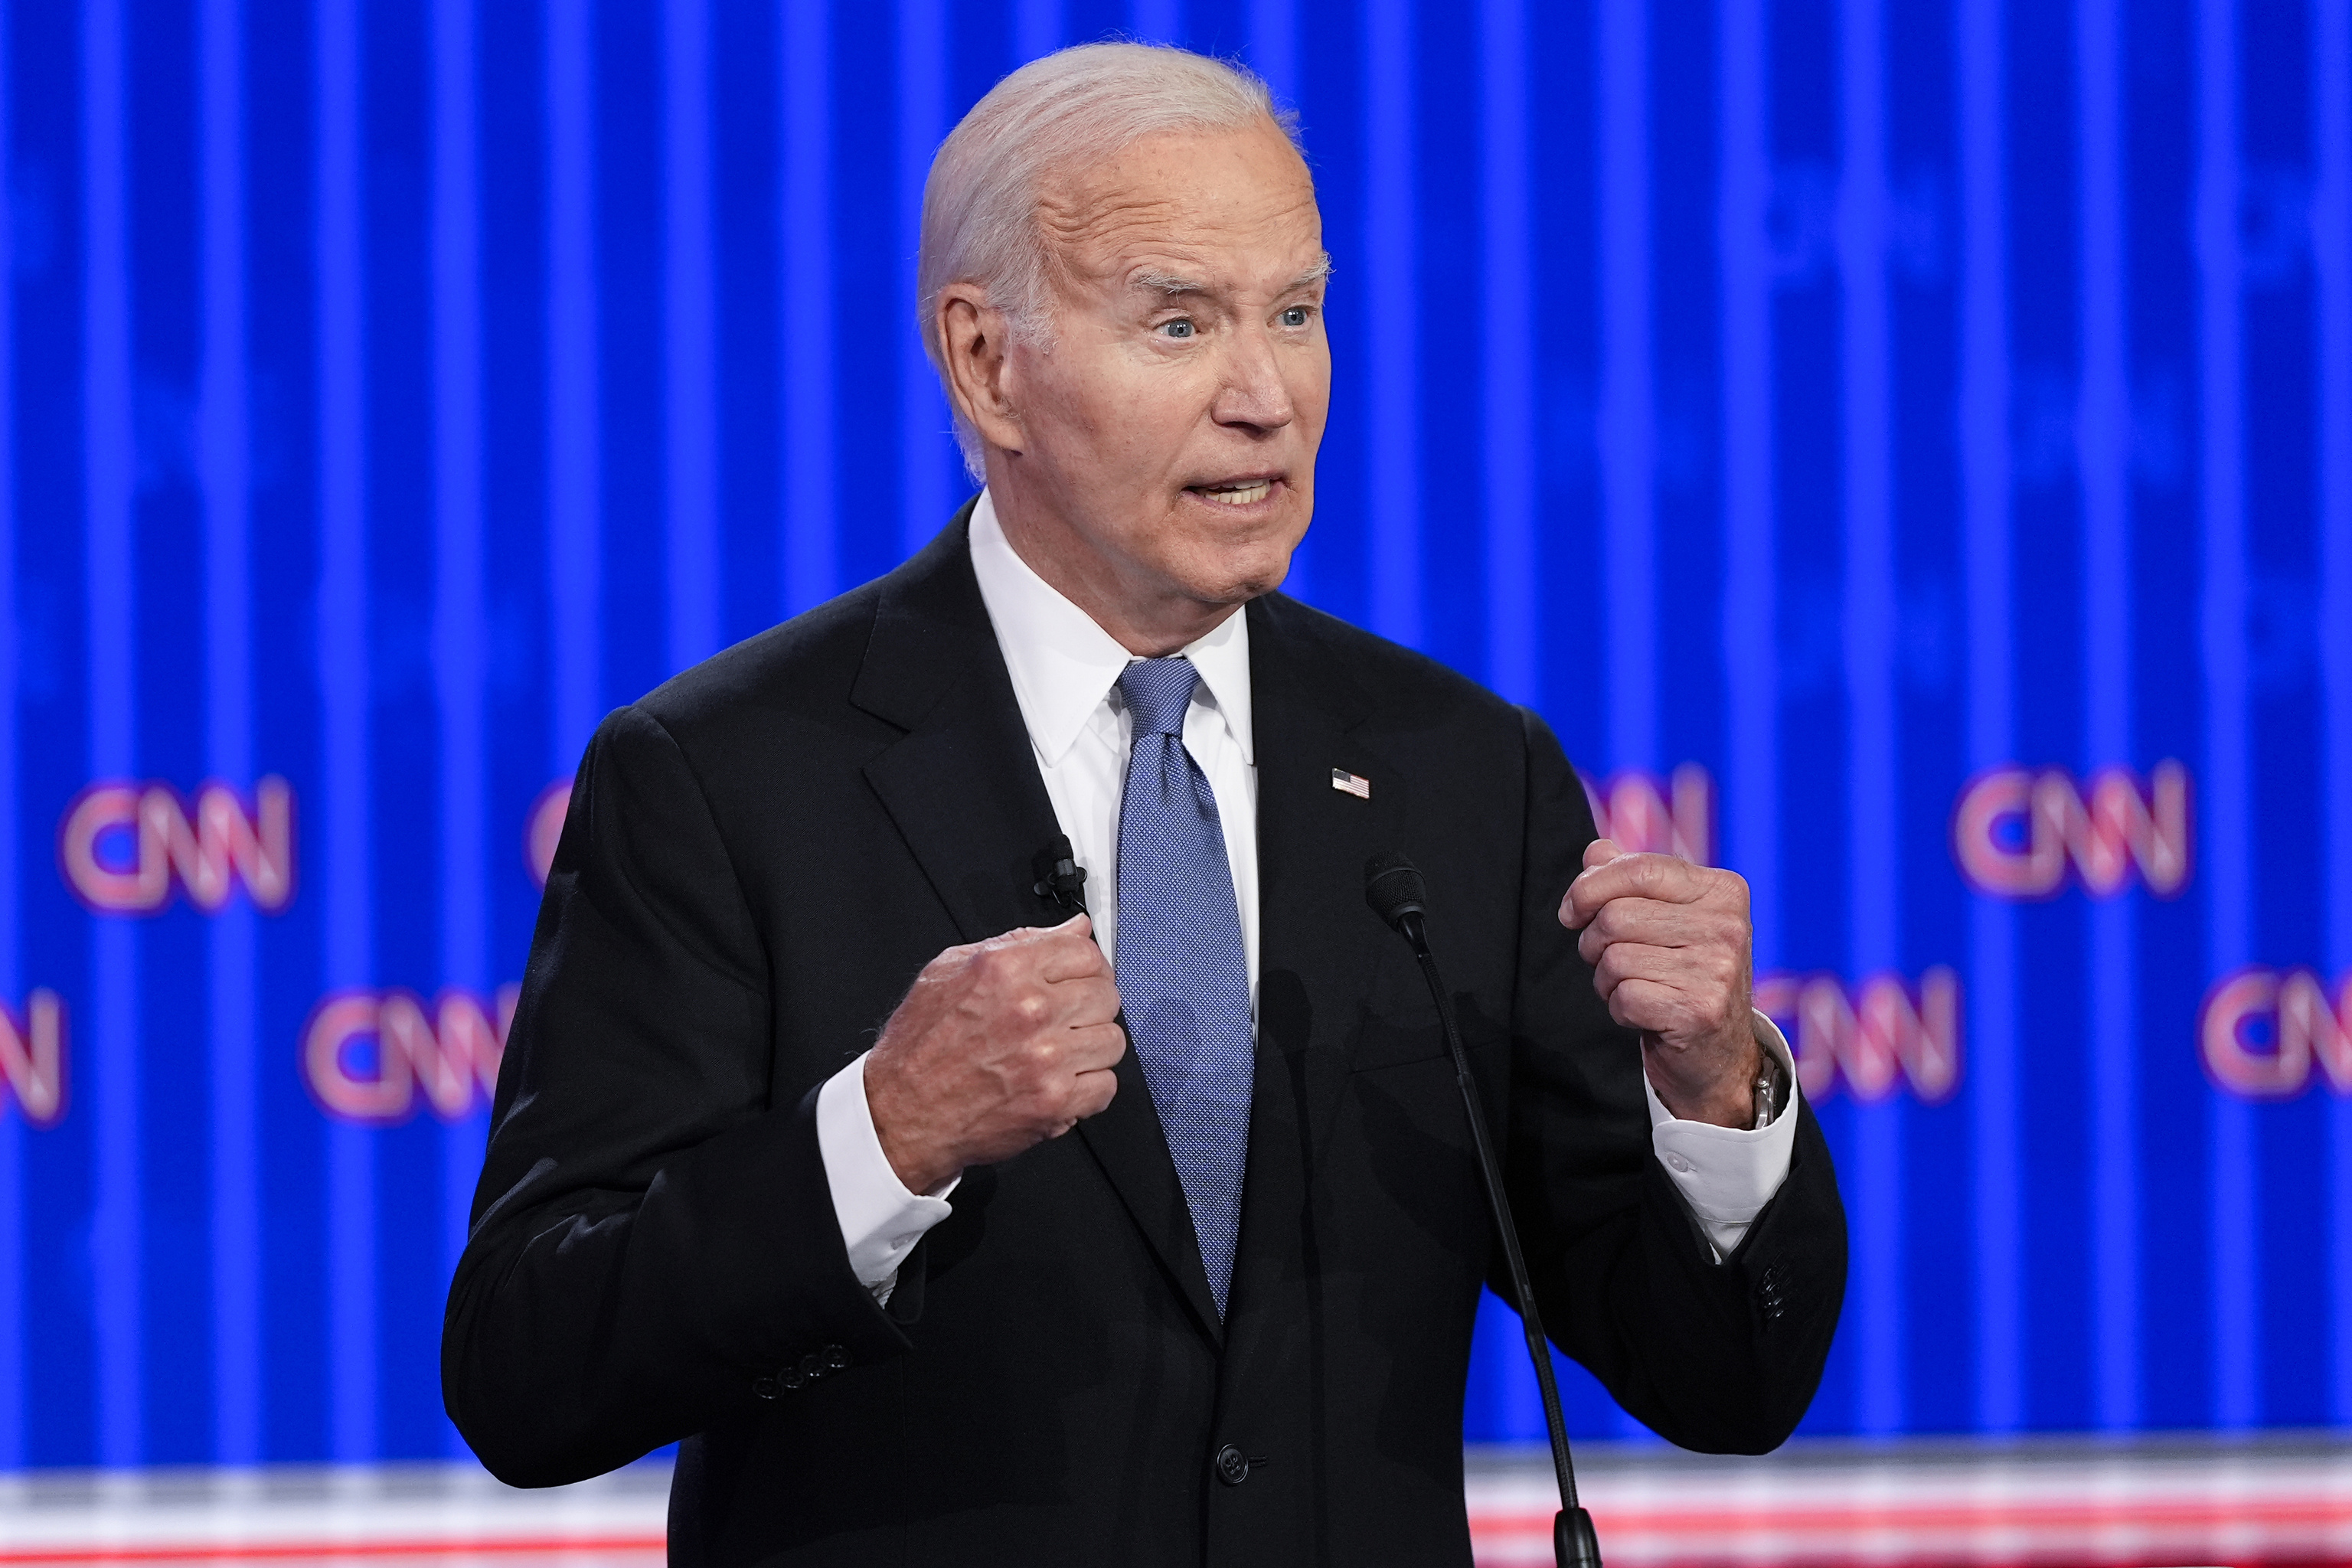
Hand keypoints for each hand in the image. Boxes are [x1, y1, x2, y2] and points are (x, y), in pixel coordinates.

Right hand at [863, 915, 1125, 1193]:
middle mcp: (1031, 1010)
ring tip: (1062, 1052)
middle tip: (1066, 1018)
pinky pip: (1105, 1086)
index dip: (1086, 965)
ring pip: (1112, 1040)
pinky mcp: (1054, 1102)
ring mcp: (1047, 1058)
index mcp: (1006, 969)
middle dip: (1090, 1005)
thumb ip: (1020, 942)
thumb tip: (1073, 927)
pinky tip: (1062, 1082)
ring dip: (1091, 1047)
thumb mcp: (951, 969)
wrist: (900, 1113)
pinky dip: (1089, 1087)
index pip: (1085, 951)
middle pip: (1106, 994)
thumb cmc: (919, 1046)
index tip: (1080, 978)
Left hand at [1558, 838, 1761, 1127]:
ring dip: (1606, 978)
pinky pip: (1623, 996)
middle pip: (1616, 916)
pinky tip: (1644, 1012)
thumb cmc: (1684, 974)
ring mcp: (1718, 970)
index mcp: (1722, 891)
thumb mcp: (1667, 916)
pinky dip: (1619, 1007)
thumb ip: (1632, 878)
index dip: (1590, 887)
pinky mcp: (1699, 1011)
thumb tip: (1595, 853)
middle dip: (1594, 942)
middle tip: (1610, 960)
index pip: (1638, 869)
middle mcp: (1727, 926)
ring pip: (1614, 957)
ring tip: (1632, 986)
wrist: (1718, 1053)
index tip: (1571, 912)